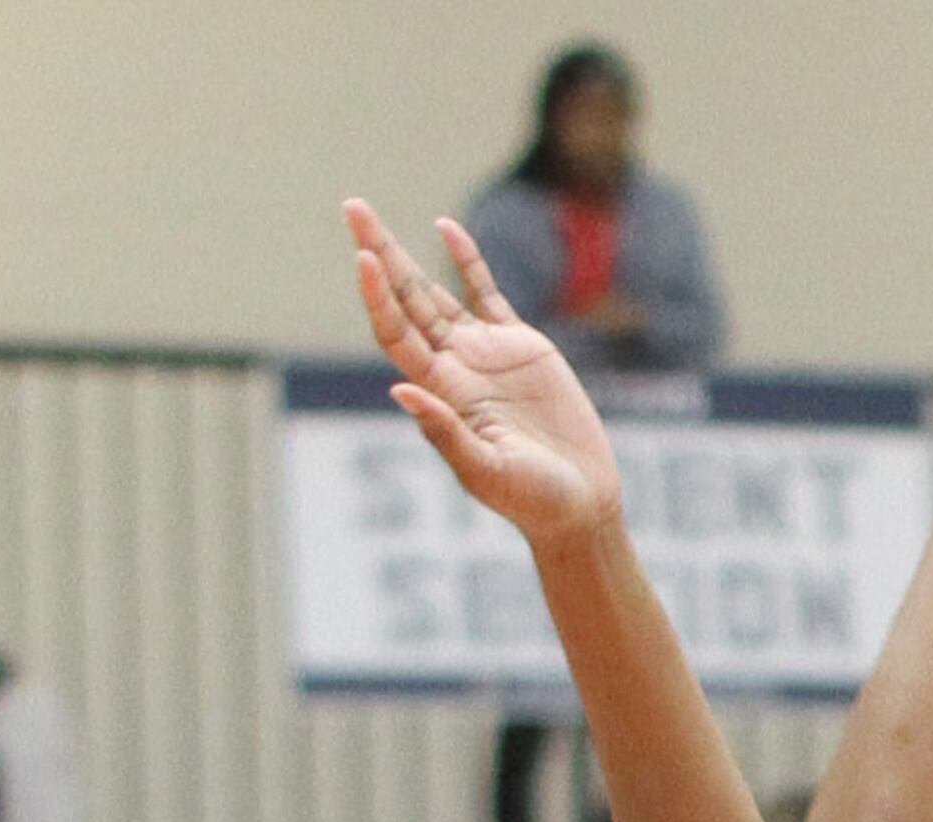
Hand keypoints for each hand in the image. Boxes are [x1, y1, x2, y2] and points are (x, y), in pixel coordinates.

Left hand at [345, 201, 623, 547]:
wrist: (580, 503)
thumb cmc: (533, 501)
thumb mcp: (487, 472)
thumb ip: (445, 434)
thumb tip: (399, 390)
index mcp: (442, 393)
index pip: (397, 334)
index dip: (378, 297)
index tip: (363, 258)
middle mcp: (454, 367)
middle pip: (405, 301)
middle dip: (378, 254)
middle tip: (353, 208)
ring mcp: (484, 354)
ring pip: (433, 292)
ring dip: (402, 255)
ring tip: (365, 215)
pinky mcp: (520, 346)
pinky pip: (485, 293)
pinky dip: (467, 261)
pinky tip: (445, 229)